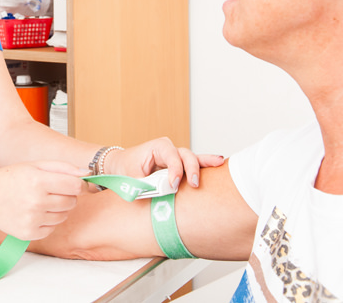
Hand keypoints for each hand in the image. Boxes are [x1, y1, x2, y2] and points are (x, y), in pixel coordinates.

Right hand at [0, 161, 86, 241]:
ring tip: (42, 200)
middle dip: (68, 195)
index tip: (77, 184)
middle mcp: (36, 202)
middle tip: (53, 190)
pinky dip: (48, 221)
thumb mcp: (35, 164)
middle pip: (71, 202)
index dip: (80, 185)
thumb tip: (86, 173)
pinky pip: (52, 228)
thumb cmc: (11, 178)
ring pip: (64, 216)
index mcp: (38, 180)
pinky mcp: (29, 234)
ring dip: (59, 209)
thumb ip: (62, 167)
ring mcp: (32, 220)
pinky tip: (35, 212)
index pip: (75, 186)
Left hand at [103, 139, 223, 191]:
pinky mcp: (180, 167)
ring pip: (193, 158)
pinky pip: (195, 165)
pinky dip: (207, 165)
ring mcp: (177, 157)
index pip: (170, 156)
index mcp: (157, 147)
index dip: (174, 170)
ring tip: (219, 163)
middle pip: (185, 155)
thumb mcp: (132, 177)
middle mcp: (169, 150)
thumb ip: (145, 184)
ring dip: (205, 163)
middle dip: (191, 168)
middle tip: (194, 183)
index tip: (173, 184)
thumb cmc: (127, 167)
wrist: (122, 164)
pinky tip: (220, 162)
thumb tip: (158, 194)